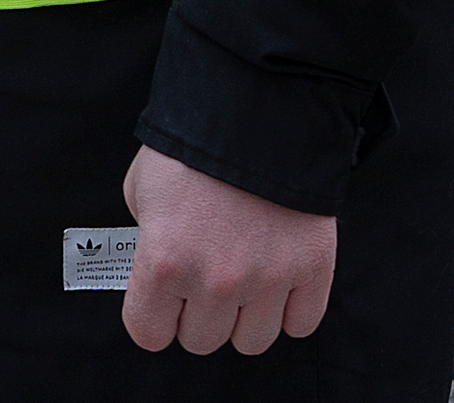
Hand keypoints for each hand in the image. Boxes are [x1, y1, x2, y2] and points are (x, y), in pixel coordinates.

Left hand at [120, 144, 334, 356]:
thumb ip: (146, 234)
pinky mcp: (310, 272)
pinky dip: (288, 308)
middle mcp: (214, 282)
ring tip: (239, 274)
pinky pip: (299, 325)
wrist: (253, 111)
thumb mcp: (143, 187)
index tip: (158, 302)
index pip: (148, 333)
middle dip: (196, 312)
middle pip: (200, 340)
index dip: (151, 316)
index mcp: (164, 261)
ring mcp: (267, 282)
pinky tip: (274, 276)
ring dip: (242, 316)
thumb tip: (158, 264)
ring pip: (250, 342)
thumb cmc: (191, 145)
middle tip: (200, 274)